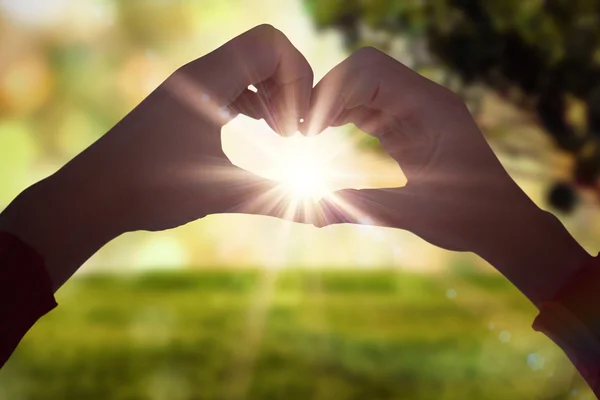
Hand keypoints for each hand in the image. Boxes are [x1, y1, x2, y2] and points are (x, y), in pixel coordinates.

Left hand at [0, 25, 313, 288]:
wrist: (94, 195)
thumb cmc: (151, 191)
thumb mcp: (222, 193)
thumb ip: (279, 200)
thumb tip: (328, 220)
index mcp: (208, 82)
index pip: (270, 44)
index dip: (298, 78)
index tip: (296, 126)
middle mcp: (200, 75)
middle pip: (265, 50)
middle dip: (292, 87)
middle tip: (294, 132)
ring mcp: (192, 87)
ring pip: (250, 68)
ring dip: (275, 95)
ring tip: (283, 135)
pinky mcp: (187, 103)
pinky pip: (233, 85)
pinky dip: (256, 102)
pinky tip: (263, 133)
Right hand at [308, 47, 590, 304]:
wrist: (497, 221)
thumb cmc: (464, 219)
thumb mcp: (407, 213)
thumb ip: (356, 207)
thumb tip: (305, 212)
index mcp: (430, 108)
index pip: (369, 71)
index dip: (332, 92)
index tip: (310, 129)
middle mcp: (423, 98)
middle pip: (362, 68)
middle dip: (328, 92)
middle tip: (304, 129)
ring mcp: (416, 108)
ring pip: (363, 82)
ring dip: (333, 102)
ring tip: (309, 132)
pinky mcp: (408, 122)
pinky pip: (369, 103)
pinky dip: (344, 113)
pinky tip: (327, 133)